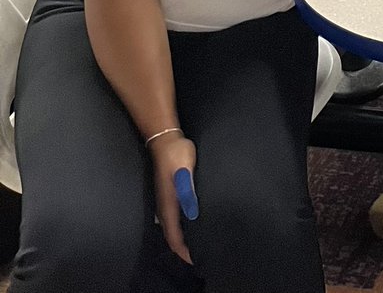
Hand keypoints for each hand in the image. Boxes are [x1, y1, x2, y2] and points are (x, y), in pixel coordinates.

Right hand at [149, 132, 196, 265]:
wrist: (166, 140)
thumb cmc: (177, 154)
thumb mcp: (185, 170)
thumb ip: (187, 191)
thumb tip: (192, 214)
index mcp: (168, 204)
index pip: (173, 236)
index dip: (183, 250)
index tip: (195, 259)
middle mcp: (165, 206)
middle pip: (172, 234)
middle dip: (183, 247)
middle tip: (200, 253)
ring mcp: (165, 200)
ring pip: (173, 226)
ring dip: (183, 236)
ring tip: (198, 242)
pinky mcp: (169, 193)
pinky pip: (175, 216)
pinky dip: (182, 225)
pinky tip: (192, 221)